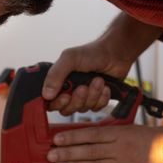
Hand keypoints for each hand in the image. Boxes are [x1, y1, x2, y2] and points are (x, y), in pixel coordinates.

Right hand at [42, 12, 162, 115]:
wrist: (116, 53)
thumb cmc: (93, 52)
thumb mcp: (70, 58)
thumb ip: (56, 74)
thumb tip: (46, 94)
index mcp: (59, 81)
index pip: (50, 102)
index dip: (57, 103)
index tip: (66, 96)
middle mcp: (70, 90)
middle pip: (67, 109)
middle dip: (77, 99)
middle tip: (84, 87)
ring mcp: (84, 96)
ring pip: (83, 109)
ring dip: (92, 95)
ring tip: (98, 80)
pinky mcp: (97, 99)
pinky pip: (96, 108)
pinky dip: (102, 98)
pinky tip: (105, 87)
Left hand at [46, 125, 162, 162]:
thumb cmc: (159, 138)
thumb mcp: (134, 128)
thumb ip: (114, 133)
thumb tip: (93, 136)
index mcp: (121, 133)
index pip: (90, 133)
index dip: (72, 137)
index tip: (57, 138)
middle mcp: (120, 149)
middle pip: (88, 151)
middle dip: (67, 154)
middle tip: (51, 156)